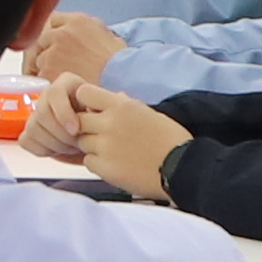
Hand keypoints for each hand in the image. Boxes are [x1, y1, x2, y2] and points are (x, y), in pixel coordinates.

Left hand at [26, 7, 123, 88]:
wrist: (120, 79)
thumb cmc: (118, 61)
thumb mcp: (106, 33)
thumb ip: (88, 27)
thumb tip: (80, 30)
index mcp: (76, 21)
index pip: (52, 20)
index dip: (53, 33)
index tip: (54, 43)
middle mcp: (62, 33)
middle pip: (41, 39)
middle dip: (46, 50)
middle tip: (53, 64)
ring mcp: (53, 52)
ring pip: (38, 58)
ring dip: (45, 67)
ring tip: (59, 78)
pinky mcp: (49, 70)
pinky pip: (39, 75)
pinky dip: (46, 82)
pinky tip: (58, 87)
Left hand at [63, 86, 187, 200]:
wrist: (184, 168)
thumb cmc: (172, 140)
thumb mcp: (150, 114)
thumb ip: (127, 106)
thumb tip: (115, 96)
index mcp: (122, 106)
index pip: (83, 93)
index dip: (85, 103)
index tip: (93, 112)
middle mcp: (110, 123)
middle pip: (78, 120)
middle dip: (85, 128)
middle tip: (100, 137)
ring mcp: (106, 146)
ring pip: (82, 142)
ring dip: (92, 147)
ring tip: (112, 153)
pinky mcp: (106, 168)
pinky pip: (88, 162)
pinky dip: (97, 164)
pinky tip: (114, 165)